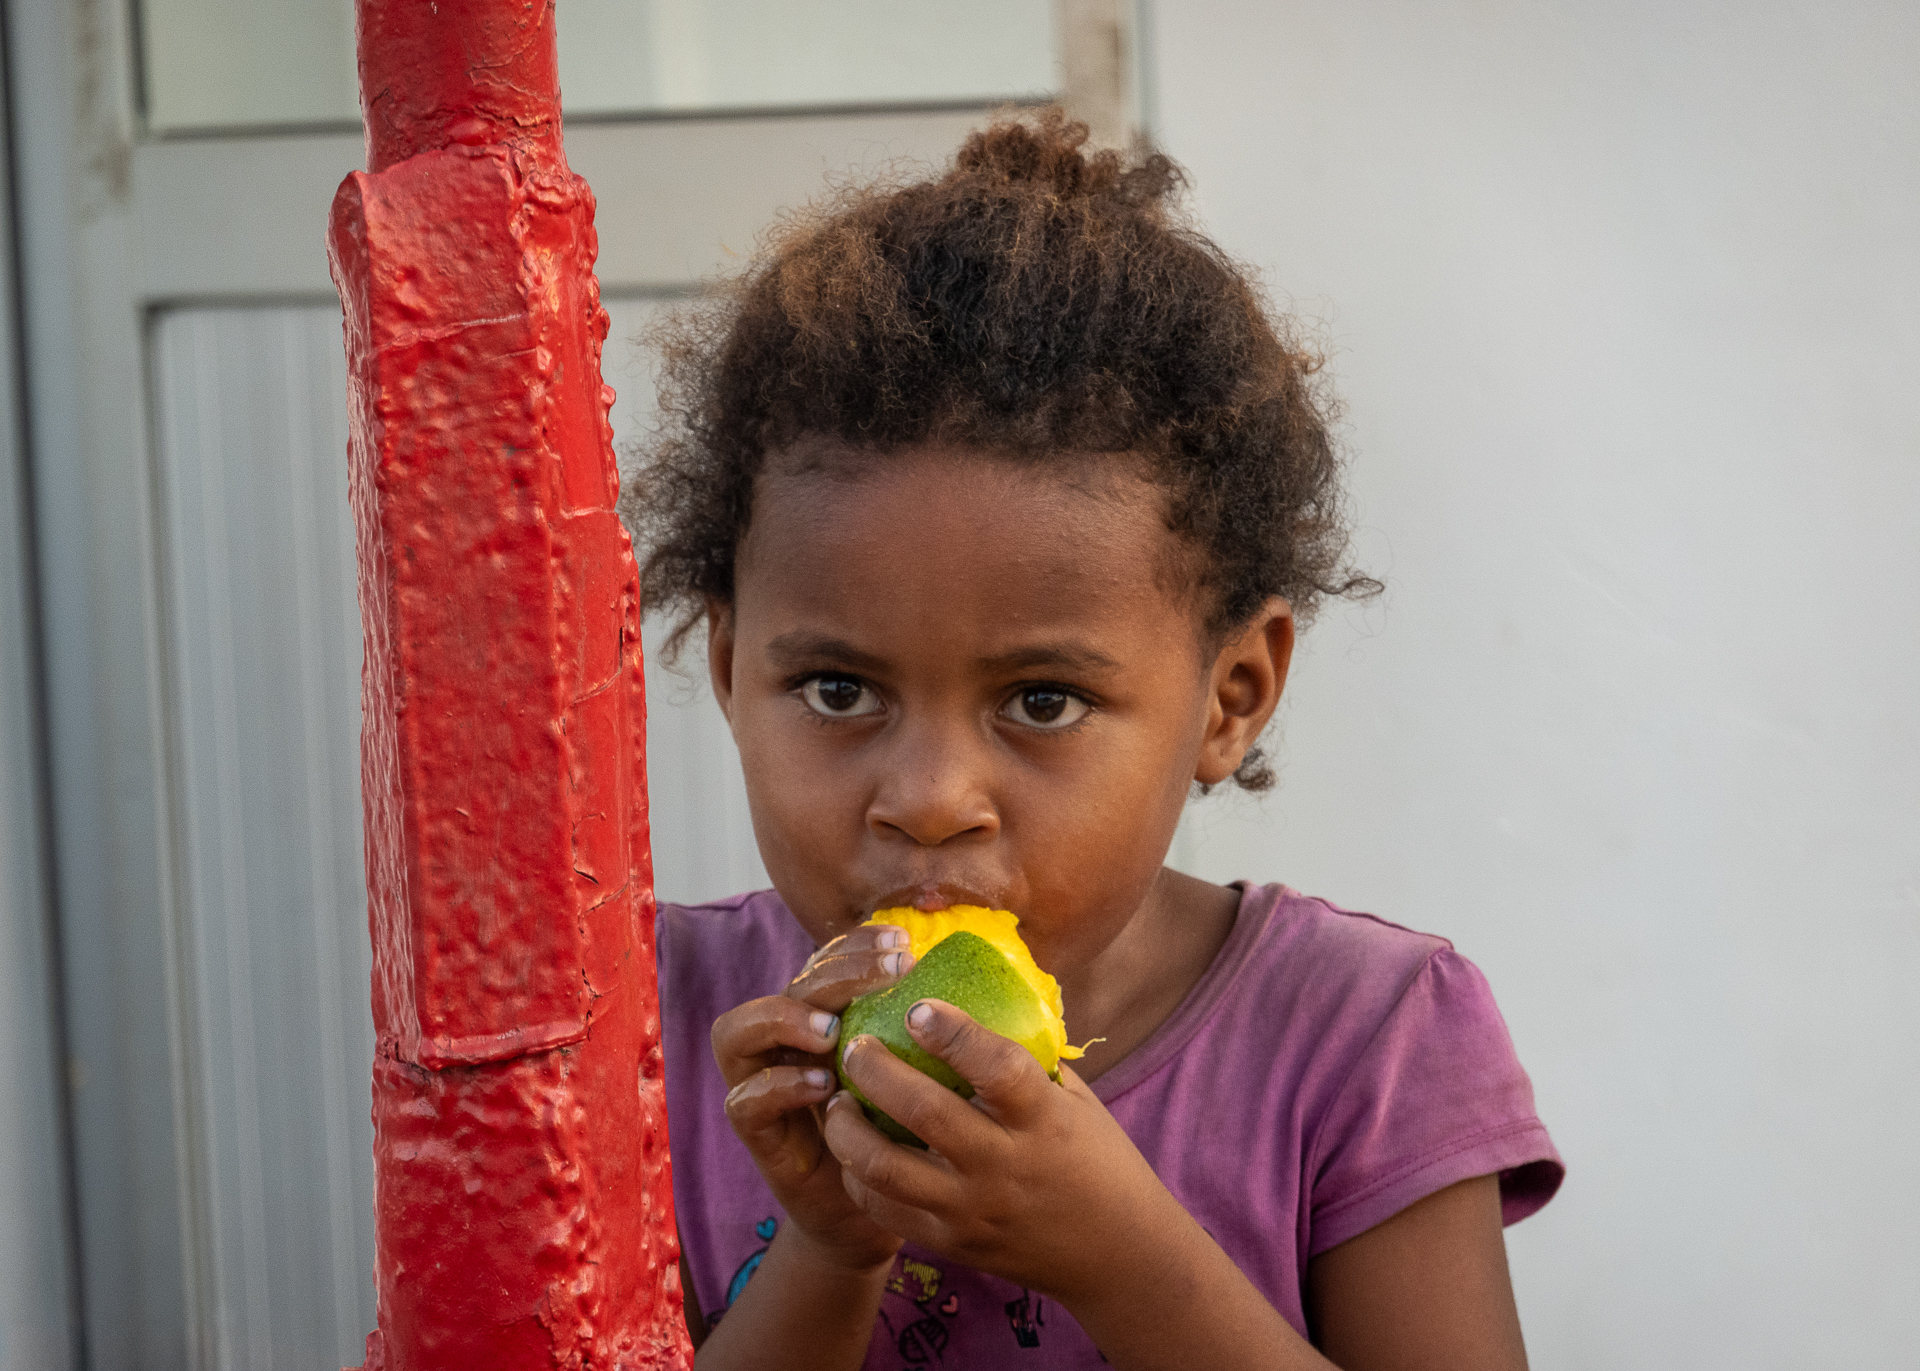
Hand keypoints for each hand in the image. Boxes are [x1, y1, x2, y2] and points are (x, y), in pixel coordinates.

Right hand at [710, 924, 916, 1272]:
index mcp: (823, 1017)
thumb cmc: (901, 1139)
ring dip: (785, 1019)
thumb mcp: (918, 1080)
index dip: (856, 943)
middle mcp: (786, 1041)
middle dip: (836, 971)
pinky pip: (746, 1101)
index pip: (827, 960)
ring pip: (739, 1031)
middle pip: (790, 985)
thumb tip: (984, 980)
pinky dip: (780, 1087)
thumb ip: (927, 1035)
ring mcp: (763, 1082)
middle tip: (889, 973)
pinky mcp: (757, 1133)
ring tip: (833, 1028)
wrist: (870, 1215)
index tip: (904, 942)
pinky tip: (822, 1086)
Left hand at [822, 997, 1180, 1301]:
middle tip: (855, 1046)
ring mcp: (972, 1209)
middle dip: (876, 1071)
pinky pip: (885, 1208)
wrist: (1115, 1256)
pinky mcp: (950, 1244)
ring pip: (885, 1168)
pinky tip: (853, 1149)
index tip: (919, 1006)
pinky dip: (858, 1174)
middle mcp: (1005, 1166)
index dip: (955, 1035)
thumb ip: (1026, 1060)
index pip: (998, 1069)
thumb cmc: (1096, 1160)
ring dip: (847, 1128)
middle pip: (924, 1113)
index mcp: (1044, 1120)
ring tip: (837, 1100)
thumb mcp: (1074, 1102)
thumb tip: (975, 997)